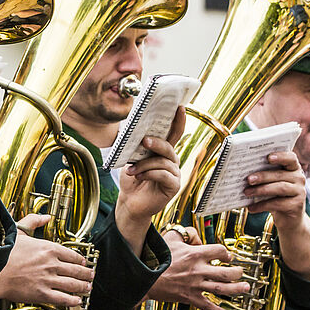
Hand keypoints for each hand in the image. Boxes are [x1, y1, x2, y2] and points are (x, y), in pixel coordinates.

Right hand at [0, 214, 93, 306]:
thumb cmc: (3, 252)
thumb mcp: (19, 231)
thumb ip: (34, 221)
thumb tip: (46, 216)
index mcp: (48, 248)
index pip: (72, 254)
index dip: (81, 259)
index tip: (84, 262)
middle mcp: (52, 264)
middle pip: (77, 270)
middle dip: (87, 273)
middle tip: (91, 275)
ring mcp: (48, 279)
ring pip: (73, 284)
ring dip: (83, 286)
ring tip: (87, 288)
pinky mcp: (43, 294)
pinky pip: (64, 298)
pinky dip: (73, 300)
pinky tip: (77, 301)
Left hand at [115, 106, 186, 246]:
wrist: (129, 202)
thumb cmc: (132, 179)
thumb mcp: (131, 159)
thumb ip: (136, 147)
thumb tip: (131, 131)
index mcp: (163, 152)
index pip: (173, 134)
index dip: (178, 121)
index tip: (179, 107)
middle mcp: (172, 161)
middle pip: (168, 147)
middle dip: (156, 143)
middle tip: (144, 141)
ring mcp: (174, 173)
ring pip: (163, 162)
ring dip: (144, 165)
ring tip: (131, 170)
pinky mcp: (174, 186)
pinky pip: (163, 175)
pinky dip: (149, 174)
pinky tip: (138, 177)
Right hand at [146, 227, 249, 309]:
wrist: (144, 277)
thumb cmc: (156, 257)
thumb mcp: (170, 237)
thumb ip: (186, 233)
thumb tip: (196, 236)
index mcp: (195, 254)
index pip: (219, 251)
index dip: (226, 253)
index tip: (228, 257)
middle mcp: (198, 270)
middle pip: (226, 272)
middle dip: (237, 272)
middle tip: (240, 272)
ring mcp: (195, 285)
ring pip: (221, 289)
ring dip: (236, 289)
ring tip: (245, 288)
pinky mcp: (190, 297)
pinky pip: (207, 306)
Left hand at [244, 151, 306, 231]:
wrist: (288, 218)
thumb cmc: (275, 196)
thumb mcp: (271, 184)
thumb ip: (264, 176)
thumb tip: (243, 174)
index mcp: (293, 168)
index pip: (291, 158)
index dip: (281, 156)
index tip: (268, 157)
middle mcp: (299, 178)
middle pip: (280, 174)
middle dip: (263, 176)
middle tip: (248, 179)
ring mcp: (300, 192)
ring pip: (279, 188)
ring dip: (261, 190)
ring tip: (246, 192)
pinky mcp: (296, 205)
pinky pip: (277, 204)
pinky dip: (262, 205)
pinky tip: (251, 208)